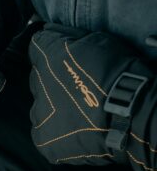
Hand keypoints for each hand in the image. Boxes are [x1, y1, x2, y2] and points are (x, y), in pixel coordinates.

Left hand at [28, 23, 152, 165]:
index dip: (53, 57)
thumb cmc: (119, 73)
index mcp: (45, 56)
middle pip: (38, 81)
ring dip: (56, 110)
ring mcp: (38, 114)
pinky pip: (45, 135)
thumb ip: (64, 35)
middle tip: (80, 91)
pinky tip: (79, 131)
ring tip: (83, 114)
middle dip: (54, 84)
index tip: (70, 65)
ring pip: (40, 109)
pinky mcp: (44, 140)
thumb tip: (45, 30)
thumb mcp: (95, 41)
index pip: (36, 51)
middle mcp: (35, 83)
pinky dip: (59, 135)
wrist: (134, 111)